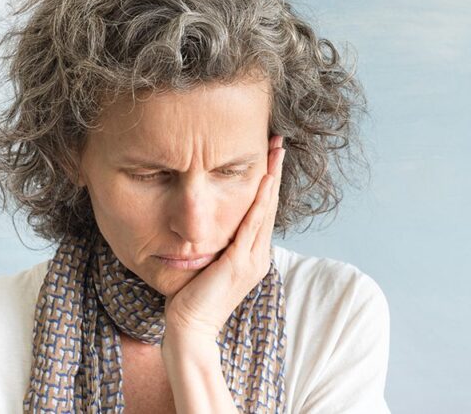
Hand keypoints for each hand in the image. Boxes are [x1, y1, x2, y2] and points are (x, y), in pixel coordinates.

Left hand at [161, 135, 285, 342]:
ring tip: (277, 152)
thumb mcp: (208, 264)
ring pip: (266, 209)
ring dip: (272, 178)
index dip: (268, 182)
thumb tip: (210, 223)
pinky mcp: (240, 262)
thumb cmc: (192, 298)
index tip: (270, 156)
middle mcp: (258, 255)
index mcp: (252, 255)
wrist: (190, 328)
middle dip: (275, 171)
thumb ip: (217, 245)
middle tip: (280, 143)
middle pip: (271, 204)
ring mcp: (252, 259)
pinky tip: (264, 180)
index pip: (264, 210)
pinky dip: (260, 200)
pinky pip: (253, 224)